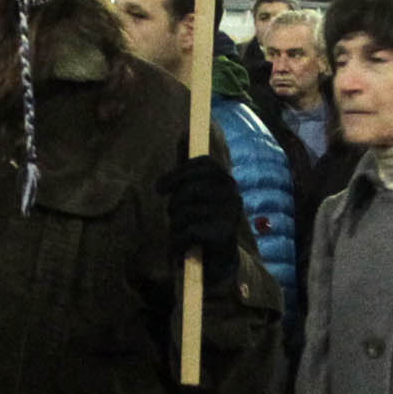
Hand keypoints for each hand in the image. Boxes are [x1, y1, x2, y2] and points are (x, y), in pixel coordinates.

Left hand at [156, 156, 245, 275]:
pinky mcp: (224, 234)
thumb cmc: (203, 222)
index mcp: (227, 181)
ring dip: (175, 224)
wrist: (220, 260)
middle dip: (174, 203)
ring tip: (178, 232)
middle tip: (170, 213)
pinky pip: (189, 231)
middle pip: (191, 189)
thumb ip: (189, 171)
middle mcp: (233, 195)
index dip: (178, 173)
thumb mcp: (198, 195)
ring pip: (187, 212)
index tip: (160, 187)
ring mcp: (230, 215)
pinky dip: (177, 241)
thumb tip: (181, 134)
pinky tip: (178, 247)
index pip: (205, 165)